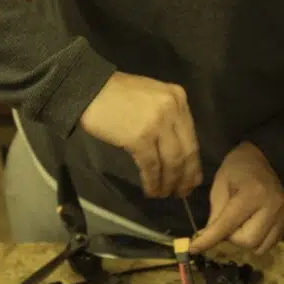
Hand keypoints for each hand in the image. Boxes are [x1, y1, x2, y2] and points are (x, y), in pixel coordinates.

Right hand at [79, 71, 201, 197]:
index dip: (193, 163)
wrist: (89, 89)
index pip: (192, 137)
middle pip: (186, 151)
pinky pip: (152, 165)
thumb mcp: (152, 98)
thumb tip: (177, 149)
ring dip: (169, 182)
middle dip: (185, 177)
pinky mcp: (140, 137)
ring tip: (164, 194)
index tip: (192, 179)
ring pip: (172, 161)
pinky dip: (153, 181)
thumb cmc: (117, 95)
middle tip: (181, 193)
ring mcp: (157, 123)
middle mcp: (173, 109)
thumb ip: (168, 117)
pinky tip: (150, 189)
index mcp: (178, 98)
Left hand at [190, 143, 283, 254]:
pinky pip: (269, 245)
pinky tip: (253, 225)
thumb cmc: (236, 170)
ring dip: (244, 240)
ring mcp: (283, 215)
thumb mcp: (219, 186)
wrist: (262, 158)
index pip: (227, 225)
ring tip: (242, 223)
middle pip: (247, 241)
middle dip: (232, 237)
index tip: (193, 249)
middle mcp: (272, 206)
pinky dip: (257, 241)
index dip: (209, 239)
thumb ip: (215, 215)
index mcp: (252, 194)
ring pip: (258, 247)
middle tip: (228, 222)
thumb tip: (206, 240)